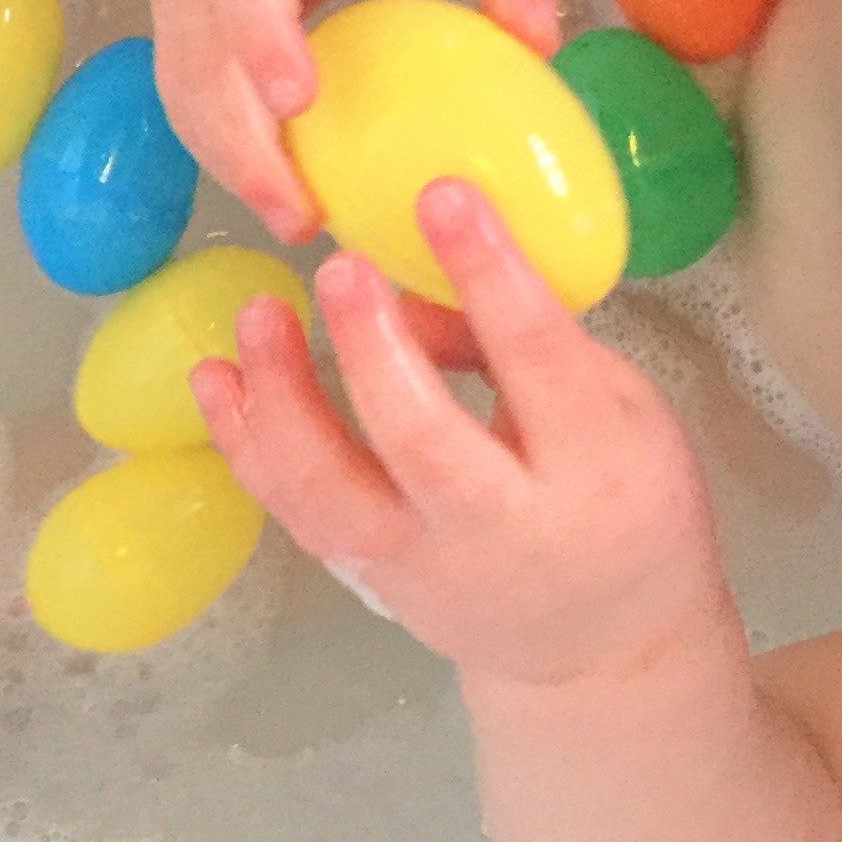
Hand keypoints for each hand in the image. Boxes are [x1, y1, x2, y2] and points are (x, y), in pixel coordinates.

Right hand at [150, 0, 562, 241]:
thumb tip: (537, 41)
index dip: (259, 31)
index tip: (296, 100)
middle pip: (198, 42)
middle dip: (239, 136)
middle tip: (300, 213)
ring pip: (179, 78)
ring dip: (226, 155)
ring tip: (293, 217)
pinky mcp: (179, 13)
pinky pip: (184, 88)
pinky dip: (221, 143)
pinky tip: (276, 186)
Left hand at [193, 179, 730, 684]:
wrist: (601, 645)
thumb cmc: (623, 497)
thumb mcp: (619, 409)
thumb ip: (525, 345)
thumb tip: (418, 282)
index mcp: (594, 464)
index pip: (537, 361)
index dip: (490, 275)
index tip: (442, 195)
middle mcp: (503, 525)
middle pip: (424, 443)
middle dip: (373, 350)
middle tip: (339, 267)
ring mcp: (424, 562)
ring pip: (334, 493)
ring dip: (281, 399)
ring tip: (257, 313)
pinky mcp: (369, 578)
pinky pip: (295, 512)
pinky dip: (246, 444)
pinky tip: (218, 377)